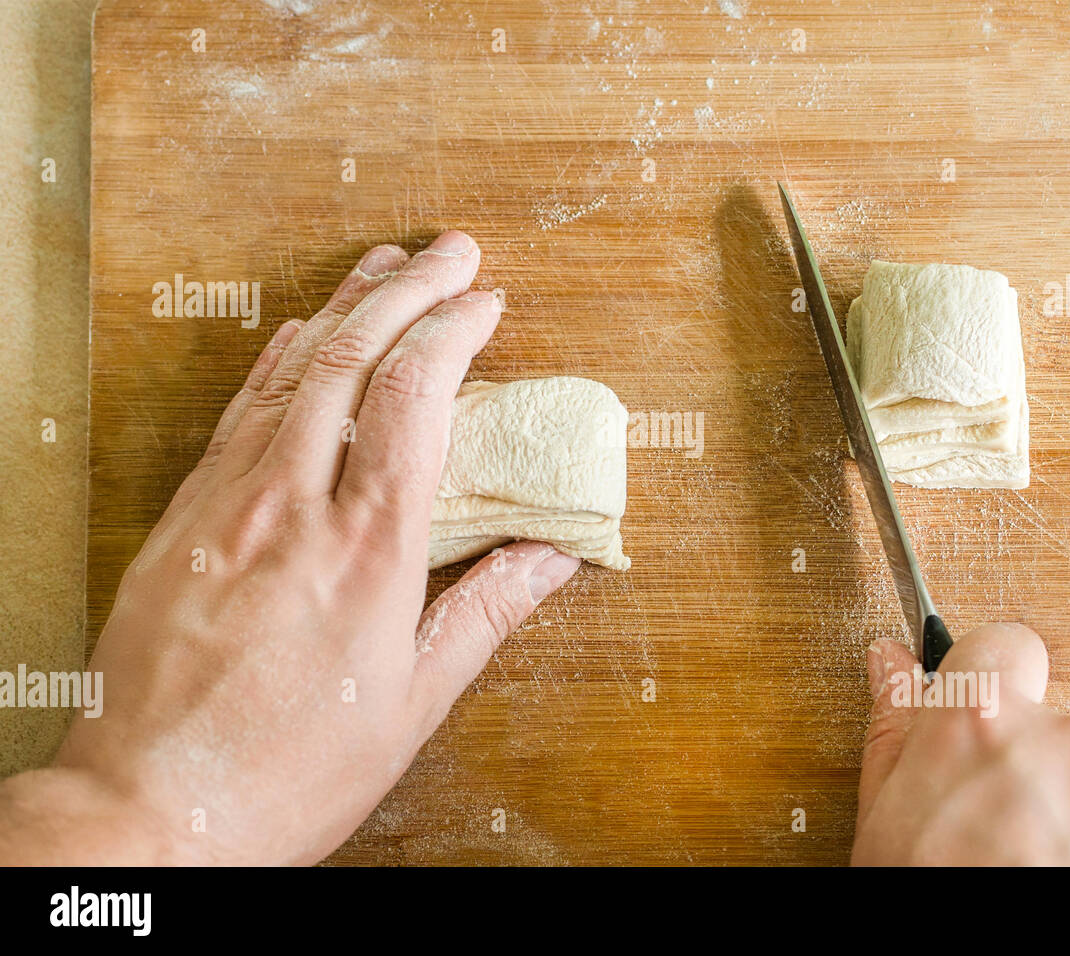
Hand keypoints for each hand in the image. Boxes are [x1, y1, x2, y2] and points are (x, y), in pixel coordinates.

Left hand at [0, 232, 580, 865]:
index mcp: (367, 549)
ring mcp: (229, 502)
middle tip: (454, 249)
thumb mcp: (412, 703)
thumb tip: (552, 556)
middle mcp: (294, 505)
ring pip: (292, 370)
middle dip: (410, 289)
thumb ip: (485, 612)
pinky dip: (277, 358)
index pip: (416, 397)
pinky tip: (299, 331)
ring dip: (345, 306)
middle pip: (354, 358)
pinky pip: (237, 410)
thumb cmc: (289, 767)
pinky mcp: (184, 515)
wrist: (152, 806)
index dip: (455, 332)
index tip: (487, 302)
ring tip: (386, 264)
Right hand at [852, 624, 1069, 865]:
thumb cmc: (929, 896)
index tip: (974, 713)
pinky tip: (1066, 883)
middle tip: (984, 826)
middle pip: (1047, 724)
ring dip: (1066, 814)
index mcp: (982, 721)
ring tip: (1026, 868)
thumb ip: (894, 725)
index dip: (984, 676)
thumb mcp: (882, 815)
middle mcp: (1065, 742)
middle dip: (1020, 764)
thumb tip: (891, 660)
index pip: (1001, 645)